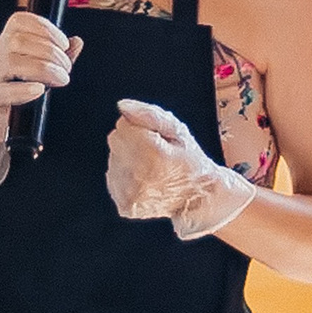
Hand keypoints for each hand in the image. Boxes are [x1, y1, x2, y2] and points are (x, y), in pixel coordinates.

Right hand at [0, 13, 82, 185]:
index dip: (44, 28)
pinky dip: (24, 90)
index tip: (63, 43)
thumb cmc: (6, 90)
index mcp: (6, 44)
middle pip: (18, 41)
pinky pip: (4, 91)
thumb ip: (54, 56)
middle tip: (66, 68)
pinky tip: (39, 90)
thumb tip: (76, 42)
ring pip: (11, 62)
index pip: (20, 22)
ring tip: (60, 79)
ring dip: (42, 69)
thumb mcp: (30, 69)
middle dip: (50, 52)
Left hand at [105, 99, 255, 237]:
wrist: (199, 198)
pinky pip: (113, 180)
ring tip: (150, 169)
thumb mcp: (178, 131)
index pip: (122, 126)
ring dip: (127, 161)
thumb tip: (122, 106)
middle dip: (131, 143)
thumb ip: (149, 114)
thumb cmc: (191, 162)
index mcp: (153, 155)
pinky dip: (125, 178)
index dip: (139, 129)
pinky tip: (143, 181)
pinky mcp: (126, 206)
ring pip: (113, 161)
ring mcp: (131, 195)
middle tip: (153, 154)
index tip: (155, 140)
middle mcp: (139, 177)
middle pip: (115, 142)